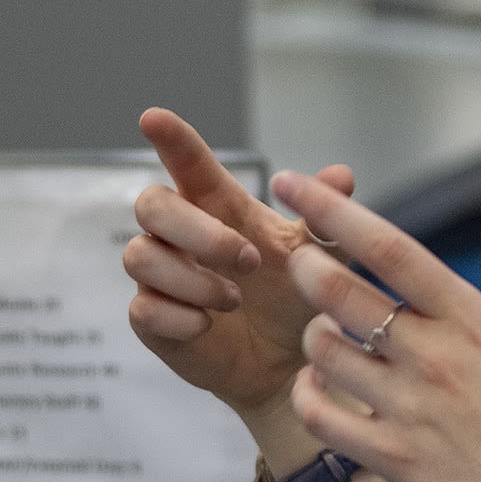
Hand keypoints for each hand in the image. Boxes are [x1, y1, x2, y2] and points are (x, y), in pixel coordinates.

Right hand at [124, 108, 355, 417]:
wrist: (290, 362)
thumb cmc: (295, 297)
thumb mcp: (320, 258)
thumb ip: (326, 219)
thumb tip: (341, 174)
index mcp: (219, 208)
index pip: (187, 165)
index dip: (171, 141)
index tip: (154, 119)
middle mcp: (182, 236)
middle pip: (151, 205)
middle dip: (197, 231)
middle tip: (248, 260)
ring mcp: (162, 278)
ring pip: (139, 257)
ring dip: (192, 279)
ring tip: (234, 300)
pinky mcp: (153, 322)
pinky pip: (143, 309)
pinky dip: (180, 317)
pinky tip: (209, 326)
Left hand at [273, 171, 480, 481]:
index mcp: (477, 323)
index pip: (392, 250)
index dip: (336, 211)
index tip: (300, 186)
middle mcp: (436, 360)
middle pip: (341, 293)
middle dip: (305, 264)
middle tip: (296, 257)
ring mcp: (410, 411)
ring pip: (324, 352)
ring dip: (311, 333)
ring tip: (322, 331)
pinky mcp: (393, 459)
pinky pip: (323, 417)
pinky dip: (309, 395)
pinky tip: (321, 387)